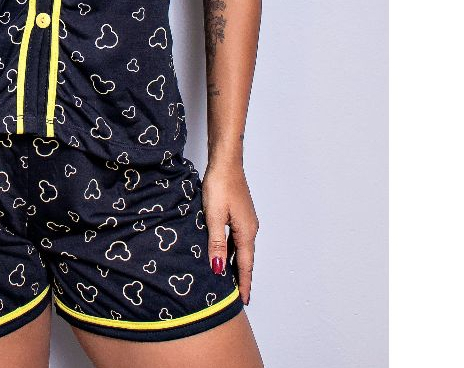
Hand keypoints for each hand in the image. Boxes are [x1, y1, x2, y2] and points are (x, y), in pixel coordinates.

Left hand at [201, 161, 259, 305]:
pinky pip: (237, 237)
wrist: (226, 161)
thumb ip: (216, 243)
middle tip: (237, 296)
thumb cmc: (220, 185)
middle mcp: (250, 227)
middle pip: (245, 258)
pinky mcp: (239, 212)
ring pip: (240, 247)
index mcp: (245, 231)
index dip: (244, 283)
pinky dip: (232, 249)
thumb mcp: (214, 216)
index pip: (245, 264)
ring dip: (235, 263)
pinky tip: (223, 251)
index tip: (244, 301)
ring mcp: (245, 219)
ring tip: (230, 279)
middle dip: (241, 277)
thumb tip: (217, 268)